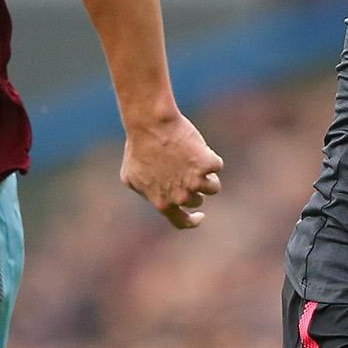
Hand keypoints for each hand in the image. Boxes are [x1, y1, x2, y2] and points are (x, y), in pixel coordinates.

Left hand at [121, 112, 223, 229]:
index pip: (182, 222)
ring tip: (195, 160)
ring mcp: (196, 182)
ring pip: (213, 187)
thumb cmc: (138, 147)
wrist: (150, 125)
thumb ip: (145, 192)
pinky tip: (196, 147)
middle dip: (193, 188)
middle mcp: (181, 197)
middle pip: (197, 200)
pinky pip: (216, 165)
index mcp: (163, 203)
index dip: (192, 221)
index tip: (200, 215)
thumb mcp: (131, 177)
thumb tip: (154, 196)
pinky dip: (210, 157)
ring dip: (207, 176)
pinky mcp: (208, 165)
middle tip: (184, 169)